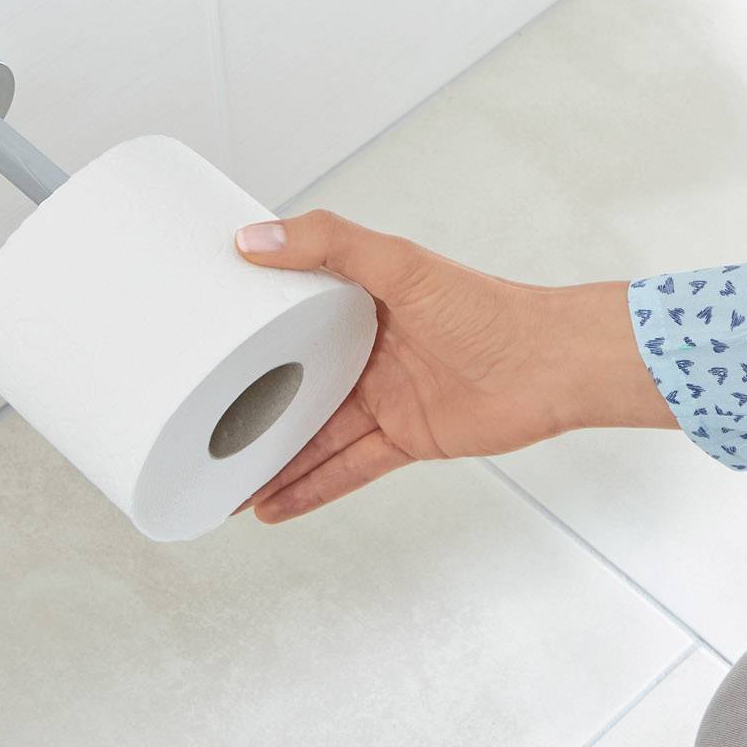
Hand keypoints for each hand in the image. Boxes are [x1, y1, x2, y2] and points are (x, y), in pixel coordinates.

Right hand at [227, 211, 592, 522]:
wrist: (553, 365)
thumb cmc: (488, 308)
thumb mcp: (402, 264)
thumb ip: (330, 244)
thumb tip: (251, 238)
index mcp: (362, 300)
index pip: (291, 313)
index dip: (246, 326)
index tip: (195, 338)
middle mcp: (370, 350)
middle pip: (295, 385)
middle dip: (249, 410)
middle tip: (193, 429)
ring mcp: (387, 397)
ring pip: (314, 436)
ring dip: (269, 461)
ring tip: (218, 484)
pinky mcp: (407, 439)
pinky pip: (347, 468)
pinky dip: (310, 489)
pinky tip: (270, 507)